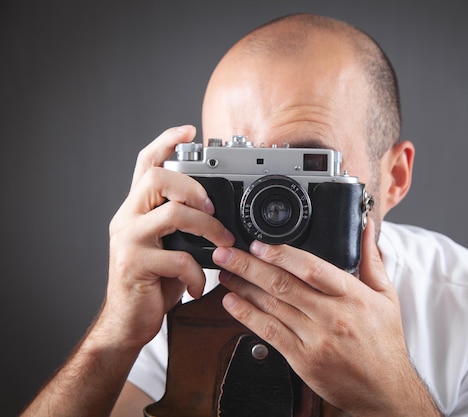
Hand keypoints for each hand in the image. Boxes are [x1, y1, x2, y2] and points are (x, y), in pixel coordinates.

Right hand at [101, 125, 234, 348]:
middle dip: (194, 187)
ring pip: (172, 213)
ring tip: (222, 244)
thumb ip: (179, 224)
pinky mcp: (134, 265)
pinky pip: (178, 258)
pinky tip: (199, 285)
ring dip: (208, 228)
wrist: (127, 322)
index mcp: (136, 209)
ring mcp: (128, 241)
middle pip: (157, 178)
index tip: (190, 129)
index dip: (166, 141)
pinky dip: (198, 273)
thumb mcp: (165, 246)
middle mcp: (127, 218)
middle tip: (214, 210)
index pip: (146, 163)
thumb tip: (215, 211)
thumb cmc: (152, 282)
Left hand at [212, 221, 434, 415]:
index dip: (281, 254)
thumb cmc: (385, 343)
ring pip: (272, 306)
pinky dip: (247, 316)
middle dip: (249, 265)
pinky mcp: (303, 359)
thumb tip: (365, 229)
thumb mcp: (386, 296)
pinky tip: (232, 303)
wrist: (386, 389)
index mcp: (353, 296)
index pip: (312, 268)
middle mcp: (333, 316)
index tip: (259, 244)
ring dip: (243, 287)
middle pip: (283, 284)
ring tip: (225, 273)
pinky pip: (269, 333)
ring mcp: (316, 339)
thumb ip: (372, 260)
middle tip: (227, 253)